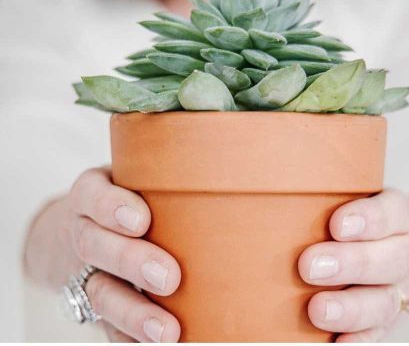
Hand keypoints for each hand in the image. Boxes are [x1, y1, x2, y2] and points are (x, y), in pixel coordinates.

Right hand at [24, 167, 180, 341]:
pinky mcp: (93, 303)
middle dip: (130, 262)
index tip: (141, 220)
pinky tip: (155, 345)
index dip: (112, 207)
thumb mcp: (133, 176)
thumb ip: (165, 177)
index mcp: (92, 195)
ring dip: (133, 314)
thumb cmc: (126, 198)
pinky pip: (105, 325)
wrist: (80, 228)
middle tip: (168, 277)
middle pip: (95, 246)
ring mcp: (85, 272)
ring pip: (100, 293)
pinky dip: (127, 338)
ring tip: (167, 332)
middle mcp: (84, 232)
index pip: (93, 195)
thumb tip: (231, 177)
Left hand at [298, 190, 408, 341]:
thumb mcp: (354, 199)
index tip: (336, 225)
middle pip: (390, 261)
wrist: (398, 248)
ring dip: (350, 309)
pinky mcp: (387, 321)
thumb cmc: (359, 222)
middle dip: (351, 264)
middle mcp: (405, 254)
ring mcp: (399, 290)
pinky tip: (336, 342)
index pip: (391, 213)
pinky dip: (359, 340)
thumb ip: (327, 200)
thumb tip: (275, 204)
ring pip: (383, 303)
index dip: (367, 219)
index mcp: (398, 216)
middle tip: (309, 266)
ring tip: (317, 310)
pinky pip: (378, 334)